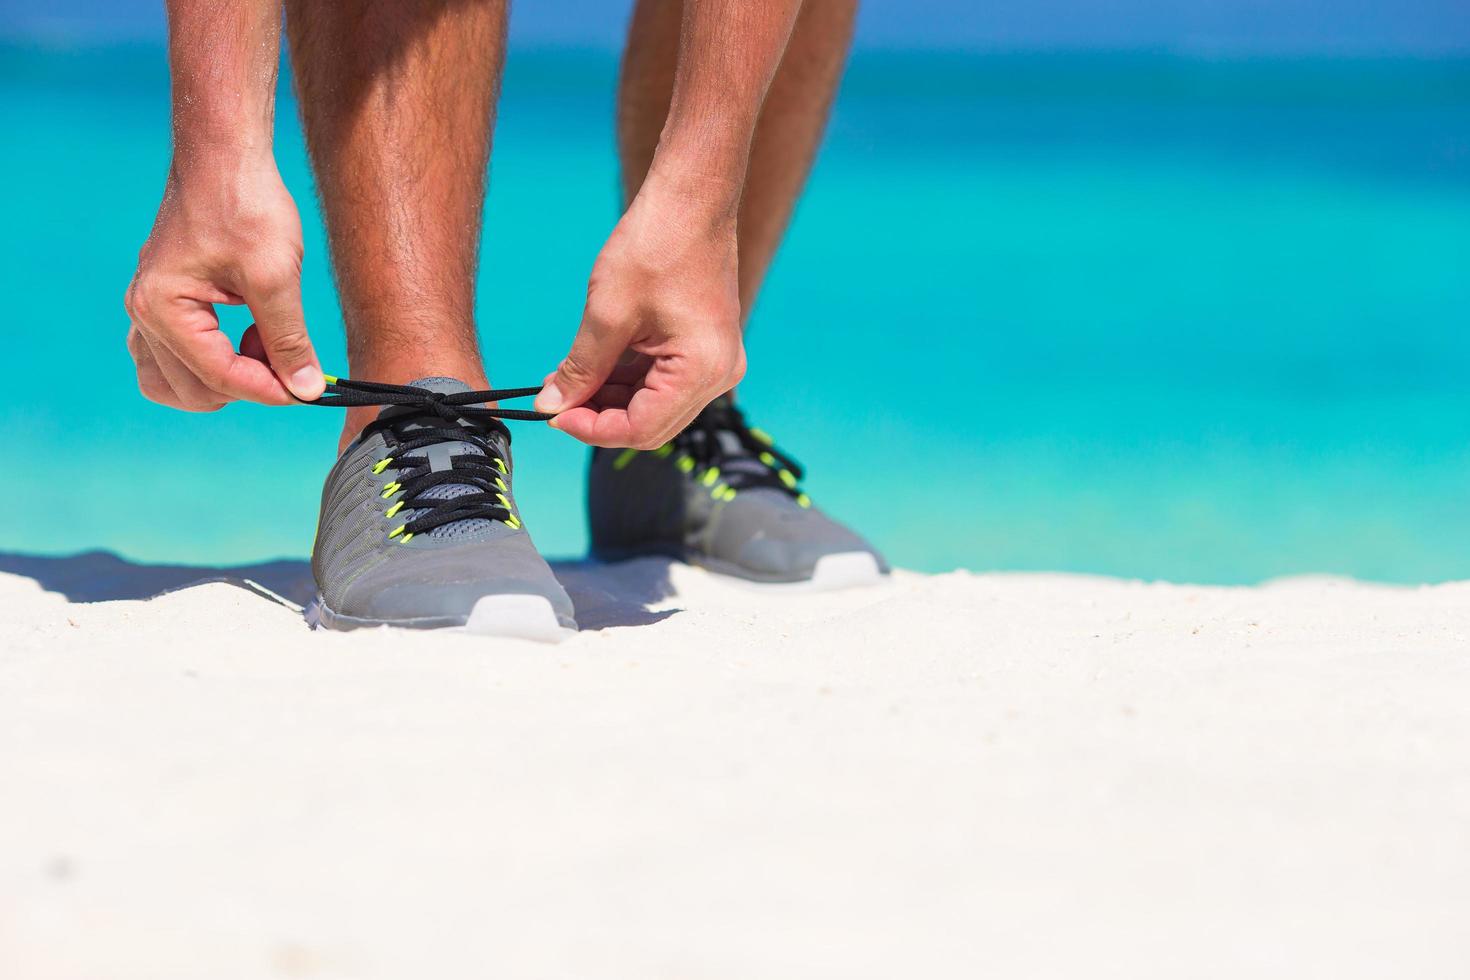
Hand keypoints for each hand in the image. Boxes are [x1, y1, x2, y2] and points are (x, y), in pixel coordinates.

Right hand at [124, 160, 322, 410]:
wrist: (226, 158)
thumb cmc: (245, 204)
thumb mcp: (276, 278)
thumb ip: (288, 339)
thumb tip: (306, 388)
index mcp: (162, 307)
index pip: (218, 376)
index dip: (268, 390)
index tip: (306, 391)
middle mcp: (144, 312)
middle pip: (192, 389)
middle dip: (245, 385)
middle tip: (290, 363)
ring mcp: (148, 309)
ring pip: (175, 382)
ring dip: (222, 381)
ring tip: (265, 349)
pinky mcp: (163, 303)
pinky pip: (173, 358)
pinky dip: (209, 363)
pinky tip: (247, 338)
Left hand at [535, 174, 745, 447]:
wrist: (692, 199)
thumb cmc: (658, 244)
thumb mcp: (607, 313)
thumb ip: (581, 368)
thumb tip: (552, 405)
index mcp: (702, 371)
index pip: (641, 429)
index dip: (592, 429)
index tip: (554, 415)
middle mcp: (718, 375)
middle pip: (650, 424)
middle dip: (599, 416)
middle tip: (555, 399)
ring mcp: (714, 363)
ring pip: (653, 405)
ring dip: (609, 398)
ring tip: (566, 379)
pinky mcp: (704, 349)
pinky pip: (662, 381)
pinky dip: (626, 380)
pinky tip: (593, 366)